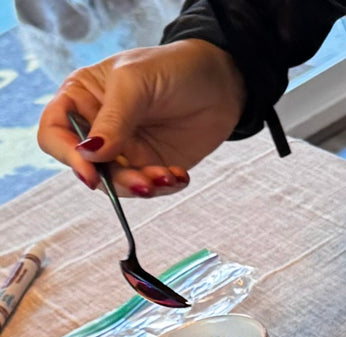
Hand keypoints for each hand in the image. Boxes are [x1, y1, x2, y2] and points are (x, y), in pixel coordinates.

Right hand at [38, 40, 244, 197]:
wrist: (220, 82)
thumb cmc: (171, 68)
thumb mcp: (134, 84)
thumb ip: (112, 120)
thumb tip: (88, 155)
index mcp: (80, 99)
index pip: (54, 133)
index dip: (67, 156)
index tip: (91, 174)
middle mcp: (98, 128)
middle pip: (88, 167)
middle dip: (115, 180)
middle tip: (145, 182)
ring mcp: (126, 149)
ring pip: (119, 182)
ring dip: (142, 187)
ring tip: (168, 176)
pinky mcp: (154, 163)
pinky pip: (150, 186)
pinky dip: (164, 187)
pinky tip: (180, 175)